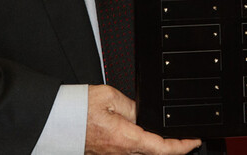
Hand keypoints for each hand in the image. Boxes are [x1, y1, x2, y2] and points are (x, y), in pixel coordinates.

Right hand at [85, 85, 200, 154]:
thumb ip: (132, 106)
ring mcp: (112, 154)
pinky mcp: (104, 152)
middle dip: (173, 148)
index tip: (194, 141)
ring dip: (158, 147)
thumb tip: (143, 113)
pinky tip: (145, 136)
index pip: (163, 148)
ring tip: (170, 137)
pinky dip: (143, 145)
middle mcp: (120, 151)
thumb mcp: (110, 97)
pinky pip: (128, 151)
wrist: (52, 120)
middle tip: (187, 139)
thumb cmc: (76, 109)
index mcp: (125, 138)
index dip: (182, 147)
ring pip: (142, 153)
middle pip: (154, 154)